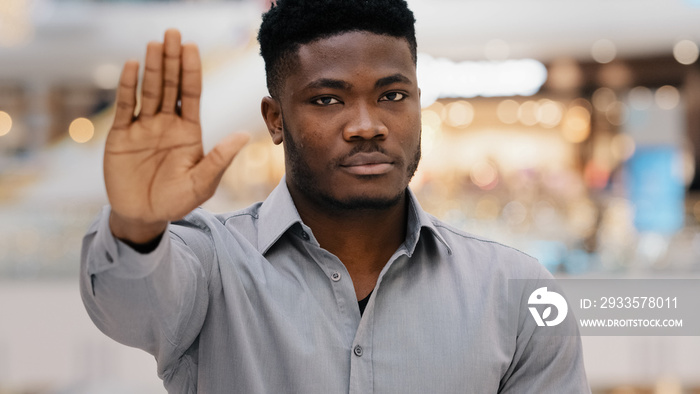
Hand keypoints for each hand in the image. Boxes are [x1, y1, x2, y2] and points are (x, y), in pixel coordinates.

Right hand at [105, 29, 248, 242]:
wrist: (145, 216)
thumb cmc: (177, 201)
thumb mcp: (203, 182)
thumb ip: (220, 158)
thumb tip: (244, 135)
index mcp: (188, 131)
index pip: (190, 94)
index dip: (191, 70)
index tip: (191, 47)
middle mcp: (166, 123)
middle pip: (170, 85)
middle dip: (171, 60)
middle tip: (172, 33)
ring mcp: (143, 127)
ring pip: (149, 91)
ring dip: (152, 67)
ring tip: (155, 43)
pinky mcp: (121, 135)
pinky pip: (126, 107)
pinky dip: (127, 87)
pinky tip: (131, 66)